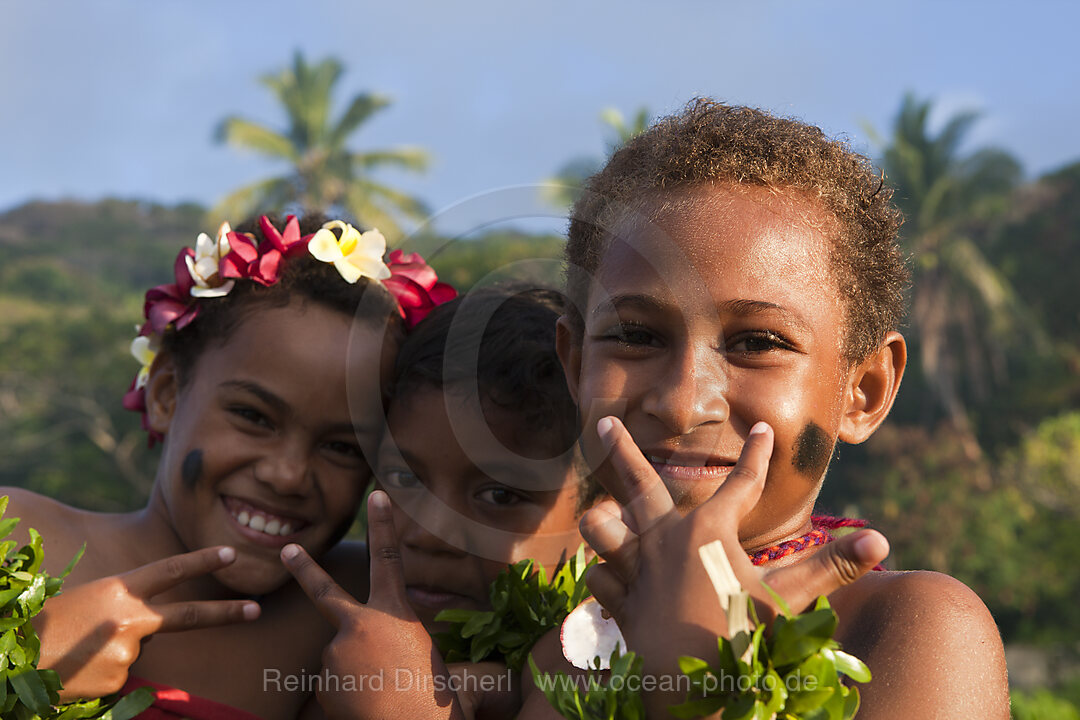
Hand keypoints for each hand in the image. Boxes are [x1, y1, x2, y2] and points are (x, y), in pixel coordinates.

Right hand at [35, 546, 260, 700]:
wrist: (17, 655)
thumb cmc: (50, 622)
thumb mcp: (92, 598)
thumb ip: (130, 604)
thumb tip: (158, 628)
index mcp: (119, 588)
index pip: (171, 570)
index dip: (203, 561)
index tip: (232, 554)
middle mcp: (129, 617)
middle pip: (188, 615)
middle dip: (225, 613)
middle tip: (256, 610)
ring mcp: (126, 650)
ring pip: (140, 649)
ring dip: (118, 650)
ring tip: (83, 649)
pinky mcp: (118, 679)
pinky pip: (125, 673)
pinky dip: (107, 672)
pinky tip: (82, 668)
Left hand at [281, 491, 466, 719]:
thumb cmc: (431, 697)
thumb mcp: (422, 654)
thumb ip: (392, 640)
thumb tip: (368, 650)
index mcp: (395, 613)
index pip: (388, 558)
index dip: (383, 525)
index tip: (378, 495)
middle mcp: (360, 624)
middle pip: (324, 590)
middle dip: (304, 568)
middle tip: (287, 548)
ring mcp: (336, 653)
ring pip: (338, 657)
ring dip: (354, 674)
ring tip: (380, 694)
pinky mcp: (322, 682)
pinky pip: (332, 685)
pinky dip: (347, 696)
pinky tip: (366, 706)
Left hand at [579, 418, 888, 715]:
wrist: (693, 688)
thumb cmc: (743, 639)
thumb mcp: (789, 601)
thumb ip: (831, 567)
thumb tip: (882, 540)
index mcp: (709, 530)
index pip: (743, 484)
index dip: (759, 456)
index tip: (764, 429)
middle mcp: (665, 539)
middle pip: (638, 482)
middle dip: (620, 449)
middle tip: (602, 423)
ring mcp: (636, 568)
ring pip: (602, 527)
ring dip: (603, 519)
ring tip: (603, 508)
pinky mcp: (620, 600)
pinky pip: (600, 577)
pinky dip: (606, 575)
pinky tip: (612, 576)